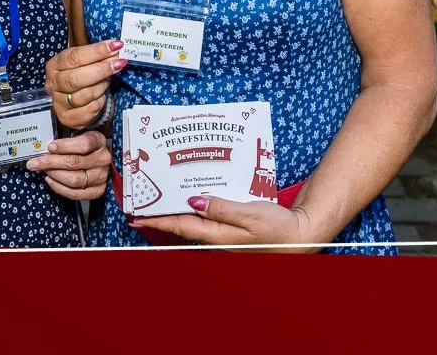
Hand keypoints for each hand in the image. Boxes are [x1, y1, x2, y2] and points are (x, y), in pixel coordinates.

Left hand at [25, 131, 110, 201]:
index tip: (50, 146)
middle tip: (35, 162)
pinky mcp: (97, 191)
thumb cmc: (83, 145)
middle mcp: (102, 159)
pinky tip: (50, 180)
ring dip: (54, 175)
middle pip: (75, 163)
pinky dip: (59, 187)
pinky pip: (75, 193)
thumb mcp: (78, 134)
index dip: (65, 146)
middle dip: (51, 162)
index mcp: (99, 141)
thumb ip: (65, 136)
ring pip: (74, 180)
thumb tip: (43, 142)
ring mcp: (101, 177)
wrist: (97, 158)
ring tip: (44, 169)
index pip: (84, 144)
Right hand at [45, 39, 126, 130]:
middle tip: (119, 63)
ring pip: (84, 95)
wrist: (76, 102)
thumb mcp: (85, 62)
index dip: (97, 51)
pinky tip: (102, 96)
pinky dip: (100, 102)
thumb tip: (117, 48)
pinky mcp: (68, 118)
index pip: (74, 57)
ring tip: (109, 80)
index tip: (116, 46)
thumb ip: (97, 56)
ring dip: (102, 86)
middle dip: (101, 70)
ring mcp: (59, 103)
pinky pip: (90, 110)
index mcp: (55, 65)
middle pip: (75, 78)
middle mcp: (53, 84)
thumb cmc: (81, 77)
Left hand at [130, 196, 319, 252]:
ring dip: (177, 213)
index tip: (135, 217)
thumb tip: (192, 201)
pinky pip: (207, 222)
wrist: (301, 237)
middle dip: (162, 216)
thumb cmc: (278, 228)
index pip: (180, 226)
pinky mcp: (232, 233)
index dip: (156, 221)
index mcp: (218, 235)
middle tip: (142, 205)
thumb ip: (220, 208)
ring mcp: (224, 238)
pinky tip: (194, 200)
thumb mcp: (250, 213)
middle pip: (182, 226)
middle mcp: (217, 239)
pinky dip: (196, 211)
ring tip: (162, 199)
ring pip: (194, 224)